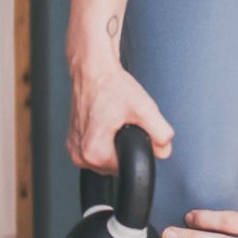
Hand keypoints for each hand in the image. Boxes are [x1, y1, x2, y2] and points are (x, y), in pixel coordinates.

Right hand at [69, 57, 172, 171]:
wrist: (92, 69)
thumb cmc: (110, 85)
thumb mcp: (144, 108)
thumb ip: (160, 133)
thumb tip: (164, 150)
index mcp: (93, 152)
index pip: (126, 168)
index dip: (137, 149)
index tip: (132, 130)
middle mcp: (79, 154)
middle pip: (115, 165)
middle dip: (125, 146)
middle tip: (124, 121)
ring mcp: (74, 148)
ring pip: (106, 158)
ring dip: (114, 143)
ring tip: (114, 119)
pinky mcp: (73, 140)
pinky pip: (96, 149)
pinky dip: (104, 138)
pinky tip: (106, 121)